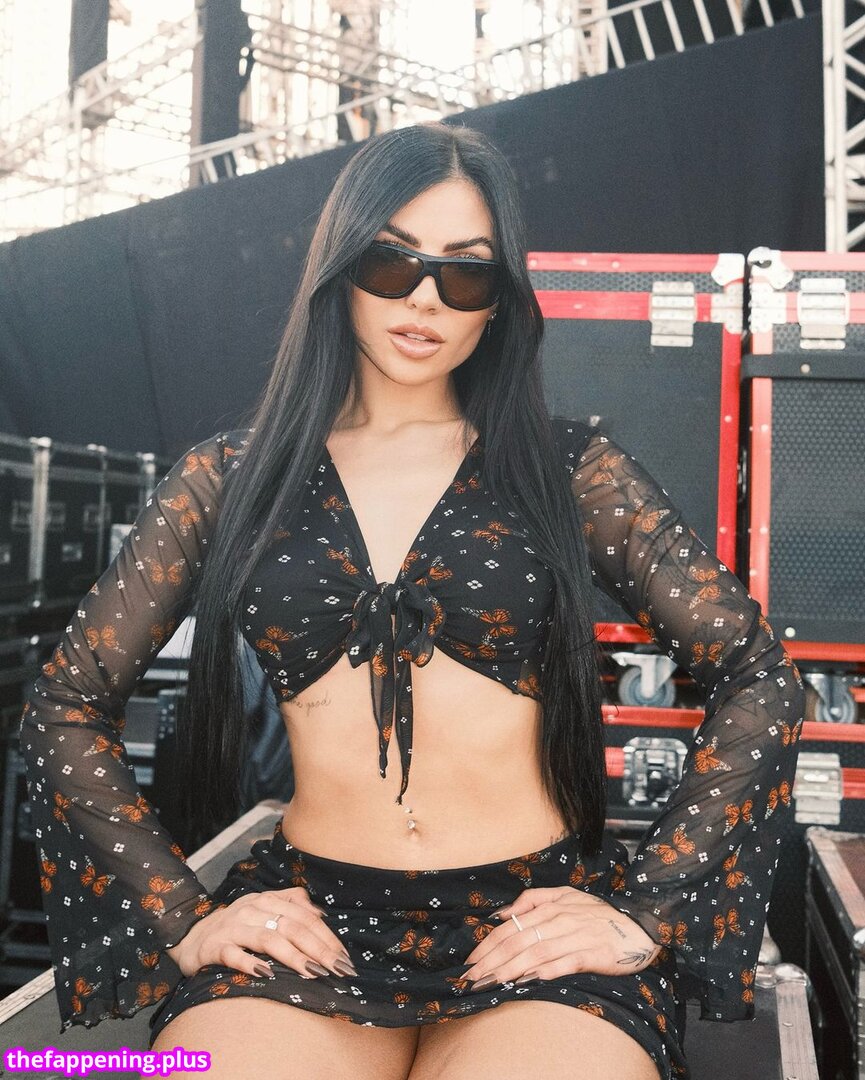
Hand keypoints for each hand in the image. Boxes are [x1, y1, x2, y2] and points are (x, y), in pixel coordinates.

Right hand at [164, 886, 356, 981]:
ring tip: (314, 972)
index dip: (327, 936)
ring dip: (294, 956)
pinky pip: (234, 955)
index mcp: (268, 900)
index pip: (305, 917)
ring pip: (268, 939)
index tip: (344, 958)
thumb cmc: (236, 926)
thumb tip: (321, 915)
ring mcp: (233, 928)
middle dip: (319, 948)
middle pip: (292, 926)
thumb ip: (291, 904)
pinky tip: (267, 974)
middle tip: (338, 969)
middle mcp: (252, 910)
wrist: (191, 936)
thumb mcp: (263, 909)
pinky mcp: (214, 947)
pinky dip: (251, 963)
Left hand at [460, 886, 661, 986]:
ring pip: (536, 952)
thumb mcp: (565, 895)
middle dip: (491, 960)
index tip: (469, 962)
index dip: (488, 944)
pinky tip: (528, 980)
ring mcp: (576, 936)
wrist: (640, 924)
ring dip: (510, 969)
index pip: (511, 926)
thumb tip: (501, 913)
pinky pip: (564, 962)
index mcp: (551, 906)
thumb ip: (533, 900)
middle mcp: (560, 919)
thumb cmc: (598, 913)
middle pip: (518, 940)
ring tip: (490, 982)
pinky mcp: (593, 954)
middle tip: (470, 979)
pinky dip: (545, 971)